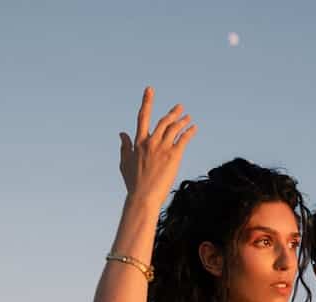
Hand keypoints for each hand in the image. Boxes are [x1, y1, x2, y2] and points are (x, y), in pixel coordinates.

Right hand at [118, 87, 197, 206]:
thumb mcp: (125, 163)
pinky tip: (194, 128)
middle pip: (163, 121)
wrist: (143, 197)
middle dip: (173, 113)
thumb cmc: (133, 183)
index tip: (150, 90)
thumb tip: (122, 133)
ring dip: (182, 121)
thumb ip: (124, 146)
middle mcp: (150, 142)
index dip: (147, 102)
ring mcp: (162, 148)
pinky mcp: (173, 156)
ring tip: (188, 117)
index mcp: (138, 142)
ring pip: (174, 128)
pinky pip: (183, 139)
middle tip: (180, 108)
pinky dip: (189, 131)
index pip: (143, 117)